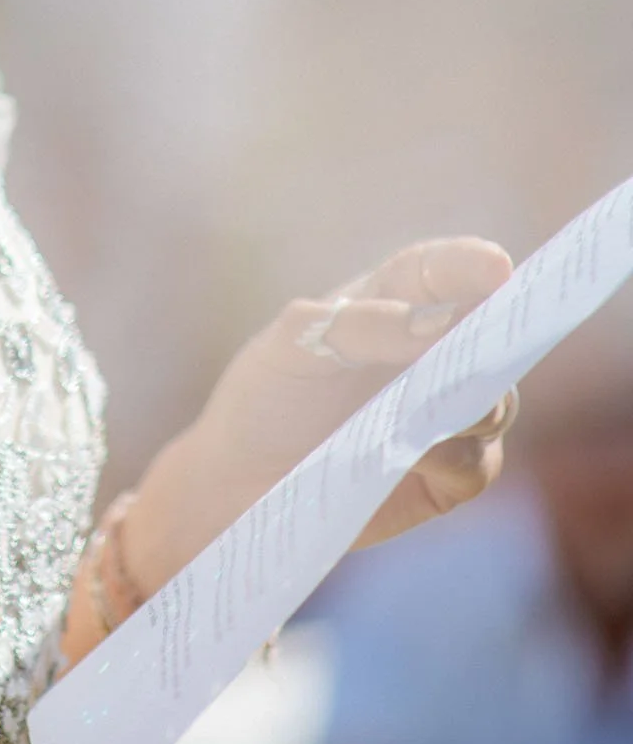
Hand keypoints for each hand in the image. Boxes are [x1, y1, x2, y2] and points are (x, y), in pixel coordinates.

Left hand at [125, 236, 514, 592]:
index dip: (470, 264)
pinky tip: (406, 456)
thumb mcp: (293, 346)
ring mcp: (452, 412)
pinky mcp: (454, 474)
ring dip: (468, 404)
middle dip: (497, 338)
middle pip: (489, 337)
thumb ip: (361, 325)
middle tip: (490, 343)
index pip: (440, 270)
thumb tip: (435, 323)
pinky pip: (476, 462)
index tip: (496, 267)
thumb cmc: (268, 394)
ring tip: (423, 410)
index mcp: (394, 300)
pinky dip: (447, 456)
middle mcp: (434, 351)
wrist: (245, 479)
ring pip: (495, 402)